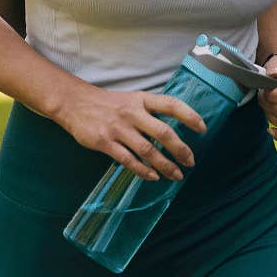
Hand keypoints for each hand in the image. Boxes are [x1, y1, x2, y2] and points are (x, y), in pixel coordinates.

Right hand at [52, 84, 206, 181]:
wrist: (74, 103)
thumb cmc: (108, 103)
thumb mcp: (132, 99)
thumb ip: (150, 112)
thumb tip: (173, 132)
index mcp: (142, 100)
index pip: (172, 105)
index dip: (190, 116)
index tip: (203, 129)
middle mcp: (132, 113)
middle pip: (163, 133)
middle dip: (180, 150)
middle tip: (190, 162)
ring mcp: (118, 128)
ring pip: (148, 150)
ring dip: (165, 165)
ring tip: (176, 175)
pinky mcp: (104, 142)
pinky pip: (128, 160)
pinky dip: (142, 170)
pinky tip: (153, 177)